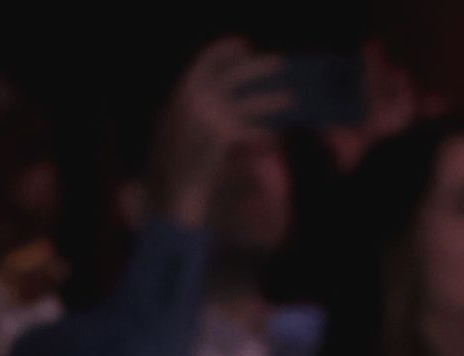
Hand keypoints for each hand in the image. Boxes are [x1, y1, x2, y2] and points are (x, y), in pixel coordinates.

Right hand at [143, 39, 283, 220]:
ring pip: (249, 103)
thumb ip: (205, 112)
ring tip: (290, 99)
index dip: (224, 50)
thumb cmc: (179, 172)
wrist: (173, 202)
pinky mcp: (221, 136)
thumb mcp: (185, 133)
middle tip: (279, 62)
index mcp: (180, 96)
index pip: (205, 61)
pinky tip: (271, 139)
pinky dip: (261, 136)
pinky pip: (250, 131)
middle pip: (234, 73)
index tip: (243, 45)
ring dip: (271, 101)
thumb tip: (231, 94)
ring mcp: (206, 117)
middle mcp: (192, 101)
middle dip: (258, 66)